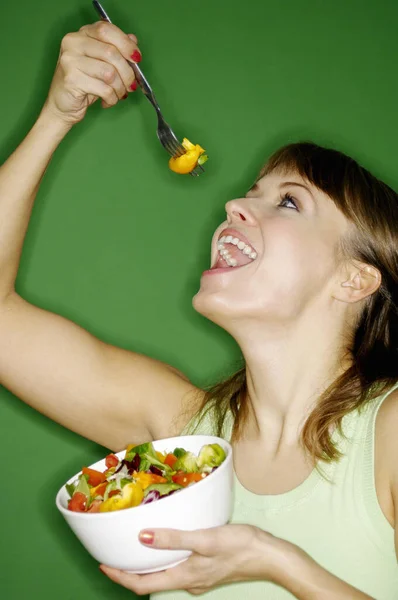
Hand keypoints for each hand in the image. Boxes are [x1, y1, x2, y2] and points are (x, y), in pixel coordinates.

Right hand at [43, 22, 141, 125]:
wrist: (62, 105)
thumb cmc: (84, 84)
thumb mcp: (101, 63)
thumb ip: (115, 49)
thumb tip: (133, 39)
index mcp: (81, 34)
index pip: (106, 30)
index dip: (125, 43)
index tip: (137, 58)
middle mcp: (73, 43)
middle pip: (111, 53)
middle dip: (127, 73)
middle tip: (131, 86)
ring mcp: (70, 61)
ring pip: (110, 73)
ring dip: (120, 88)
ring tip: (119, 95)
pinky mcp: (71, 80)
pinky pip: (104, 89)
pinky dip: (112, 98)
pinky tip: (108, 101)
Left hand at [100, 524, 282, 595]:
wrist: (270, 556)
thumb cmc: (239, 546)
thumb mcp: (204, 538)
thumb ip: (173, 539)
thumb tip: (141, 537)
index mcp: (184, 577)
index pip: (142, 585)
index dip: (120, 577)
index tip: (103, 564)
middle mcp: (188, 582)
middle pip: (151, 581)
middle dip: (130, 570)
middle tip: (115, 552)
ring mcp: (199, 577)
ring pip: (165, 574)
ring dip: (148, 563)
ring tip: (135, 544)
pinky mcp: (208, 570)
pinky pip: (178, 567)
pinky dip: (166, 558)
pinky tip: (167, 542)